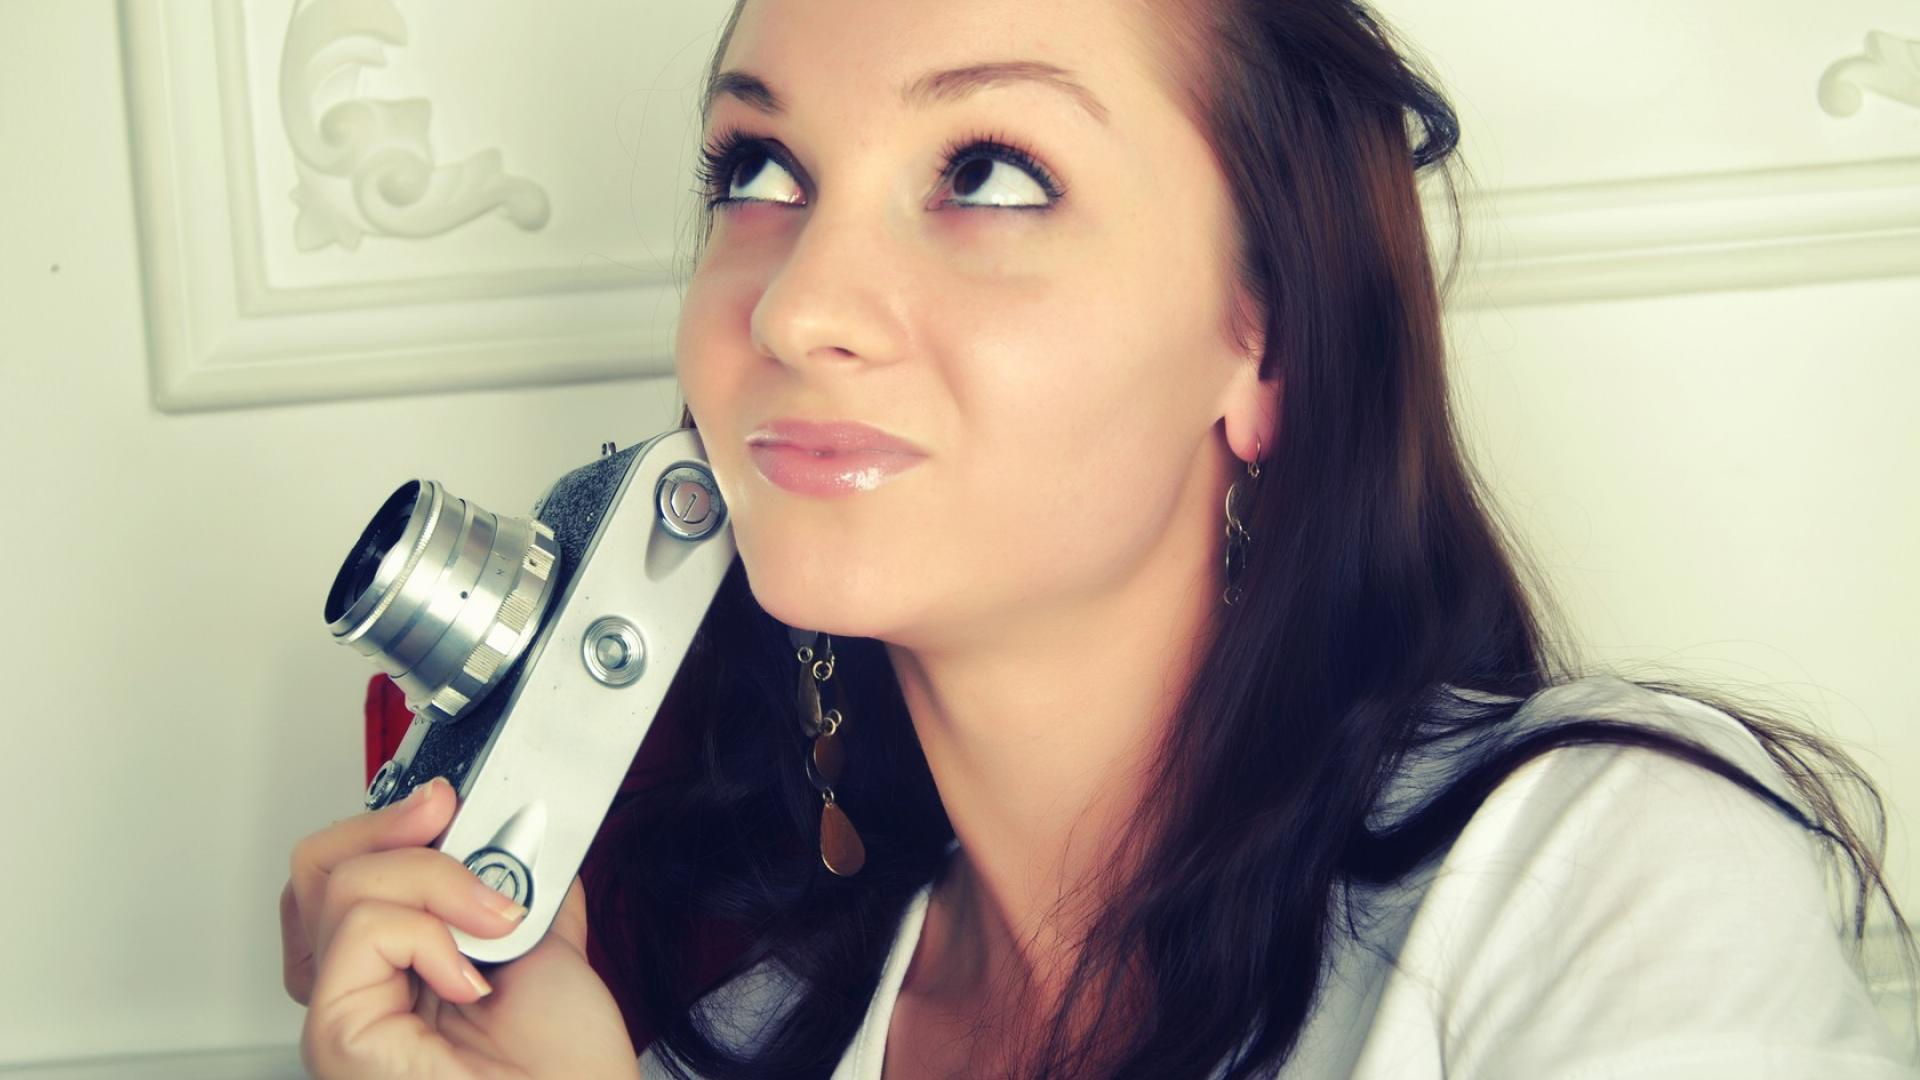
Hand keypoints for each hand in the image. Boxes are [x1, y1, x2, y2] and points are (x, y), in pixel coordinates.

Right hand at [282, 777, 637, 1077]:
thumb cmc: (568, 1064)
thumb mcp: (546, 940)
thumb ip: (517, 883)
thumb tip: (509, 824)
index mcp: (401, 966)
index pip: (348, 869)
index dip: (391, 822)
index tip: (449, 798)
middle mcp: (361, 987)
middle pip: (320, 866)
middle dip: (391, 824)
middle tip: (449, 819)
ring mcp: (343, 1010)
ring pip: (341, 882)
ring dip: (434, 878)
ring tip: (494, 924)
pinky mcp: (336, 1034)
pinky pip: (361, 928)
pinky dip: (426, 930)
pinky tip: (467, 975)